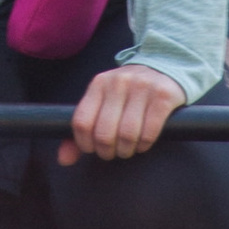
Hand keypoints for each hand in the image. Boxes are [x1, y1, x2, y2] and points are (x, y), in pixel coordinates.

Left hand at [59, 61, 183, 164]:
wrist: (164, 68)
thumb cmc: (128, 94)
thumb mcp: (103, 103)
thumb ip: (83, 130)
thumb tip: (64, 160)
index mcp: (99, 84)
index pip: (81, 122)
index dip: (84, 144)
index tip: (93, 149)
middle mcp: (118, 82)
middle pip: (103, 133)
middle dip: (107, 151)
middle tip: (113, 152)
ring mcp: (142, 87)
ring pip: (127, 135)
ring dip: (126, 150)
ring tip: (128, 148)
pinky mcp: (163, 96)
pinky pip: (149, 132)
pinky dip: (144, 145)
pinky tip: (143, 143)